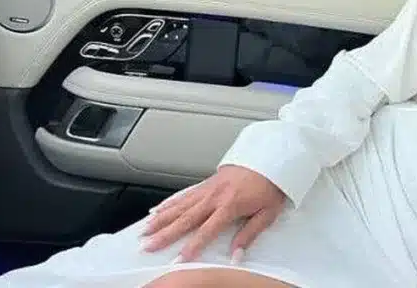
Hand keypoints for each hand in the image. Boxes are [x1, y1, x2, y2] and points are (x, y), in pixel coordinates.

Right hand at [141, 165, 286, 262]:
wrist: (270, 158)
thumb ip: (249, 235)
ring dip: (161, 219)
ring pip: (179, 205)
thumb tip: (236, 255)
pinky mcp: (205, 182)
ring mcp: (208, 188)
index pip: (207, 230)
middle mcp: (215, 197)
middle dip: (164, 233)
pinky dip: (168, 202)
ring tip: (145, 230)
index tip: (178, 259)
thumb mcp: (268, 213)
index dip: (192, 246)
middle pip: (185, 218)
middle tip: (148, 245)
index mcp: (230, 205)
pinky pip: (183, 194)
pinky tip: (156, 209)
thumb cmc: (271, 186)